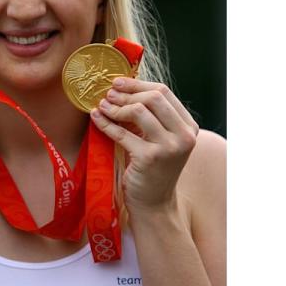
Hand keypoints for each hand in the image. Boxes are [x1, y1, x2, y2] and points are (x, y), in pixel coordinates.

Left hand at [89, 77, 198, 214]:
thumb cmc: (154, 168)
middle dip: (127, 93)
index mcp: (189, 126)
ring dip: (116, 107)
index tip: (118, 82)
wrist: (154, 203)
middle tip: (108, 95)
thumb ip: (153, 116)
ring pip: (139, 111)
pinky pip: (122, 133)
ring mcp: (168, 147)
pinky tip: (96, 118)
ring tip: (102, 106)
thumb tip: (124, 87)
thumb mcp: (161, 139)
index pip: (164, 92)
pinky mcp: (149, 158)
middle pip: (153, 98)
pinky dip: (106, 123)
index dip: (138, 84)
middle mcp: (183, 135)